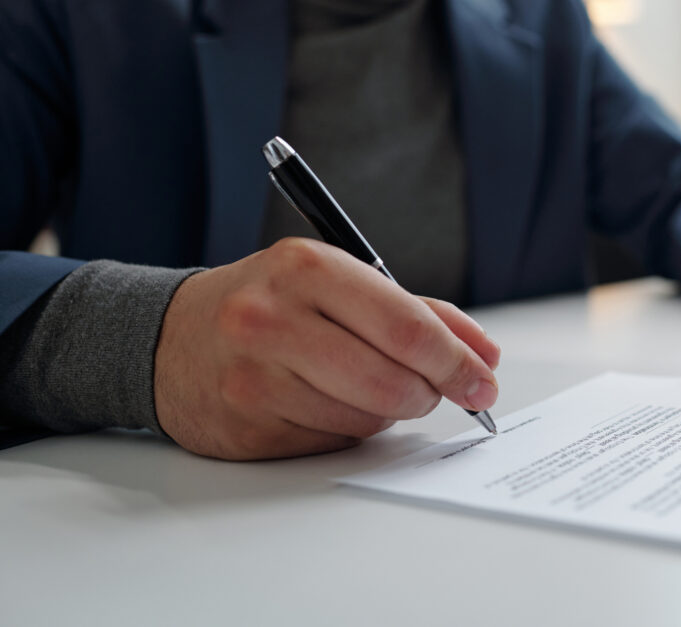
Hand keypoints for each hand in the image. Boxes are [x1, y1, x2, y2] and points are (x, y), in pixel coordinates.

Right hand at [154, 238, 499, 459]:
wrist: (169, 336)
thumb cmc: (271, 303)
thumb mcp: (338, 280)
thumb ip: (418, 312)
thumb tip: (483, 354)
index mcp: (306, 268)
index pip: (407, 327)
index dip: (457, 362)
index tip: (483, 380)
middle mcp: (272, 319)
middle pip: (393, 381)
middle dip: (432, 393)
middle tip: (437, 390)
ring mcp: (253, 377)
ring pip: (366, 418)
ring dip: (389, 411)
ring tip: (369, 384)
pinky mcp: (246, 426)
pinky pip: (332, 442)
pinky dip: (349, 427)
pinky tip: (328, 402)